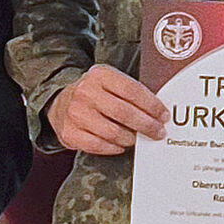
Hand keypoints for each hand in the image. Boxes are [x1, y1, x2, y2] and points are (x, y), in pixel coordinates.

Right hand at [46, 65, 167, 153]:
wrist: (60, 103)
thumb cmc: (93, 94)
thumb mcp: (109, 82)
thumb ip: (130, 91)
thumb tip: (158, 111)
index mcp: (99, 75)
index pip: (132, 90)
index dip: (152, 105)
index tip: (163, 115)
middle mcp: (85, 92)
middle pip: (124, 113)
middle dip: (147, 125)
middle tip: (158, 132)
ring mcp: (76, 113)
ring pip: (113, 132)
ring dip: (131, 138)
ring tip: (137, 138)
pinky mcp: (70, 133)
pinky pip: (99, 145)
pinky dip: (114, 148)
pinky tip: (120, 145)